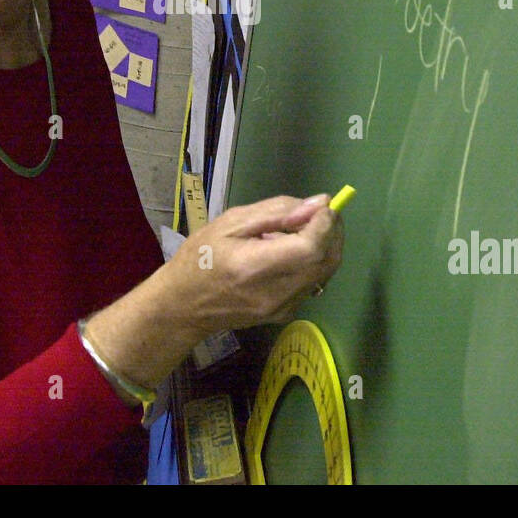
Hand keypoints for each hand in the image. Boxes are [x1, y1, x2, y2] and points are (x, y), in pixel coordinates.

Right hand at [82, 193, 344, 393]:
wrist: (184, 305)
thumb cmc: (200, 257)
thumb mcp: (230, 222)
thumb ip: (276, 212)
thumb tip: (319, 203)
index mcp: (256, 266)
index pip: (311, 247)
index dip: (325, 224)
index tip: (322, 206)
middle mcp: (275, 292)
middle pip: (327, 261)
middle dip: (333, 232)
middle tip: (322, 213)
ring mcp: (283, 308)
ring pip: (324, 272)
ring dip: (324, 246)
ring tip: (301, 230)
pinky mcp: (286, 314)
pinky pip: (312, 282)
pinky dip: (312, 262)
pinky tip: (290, 252)